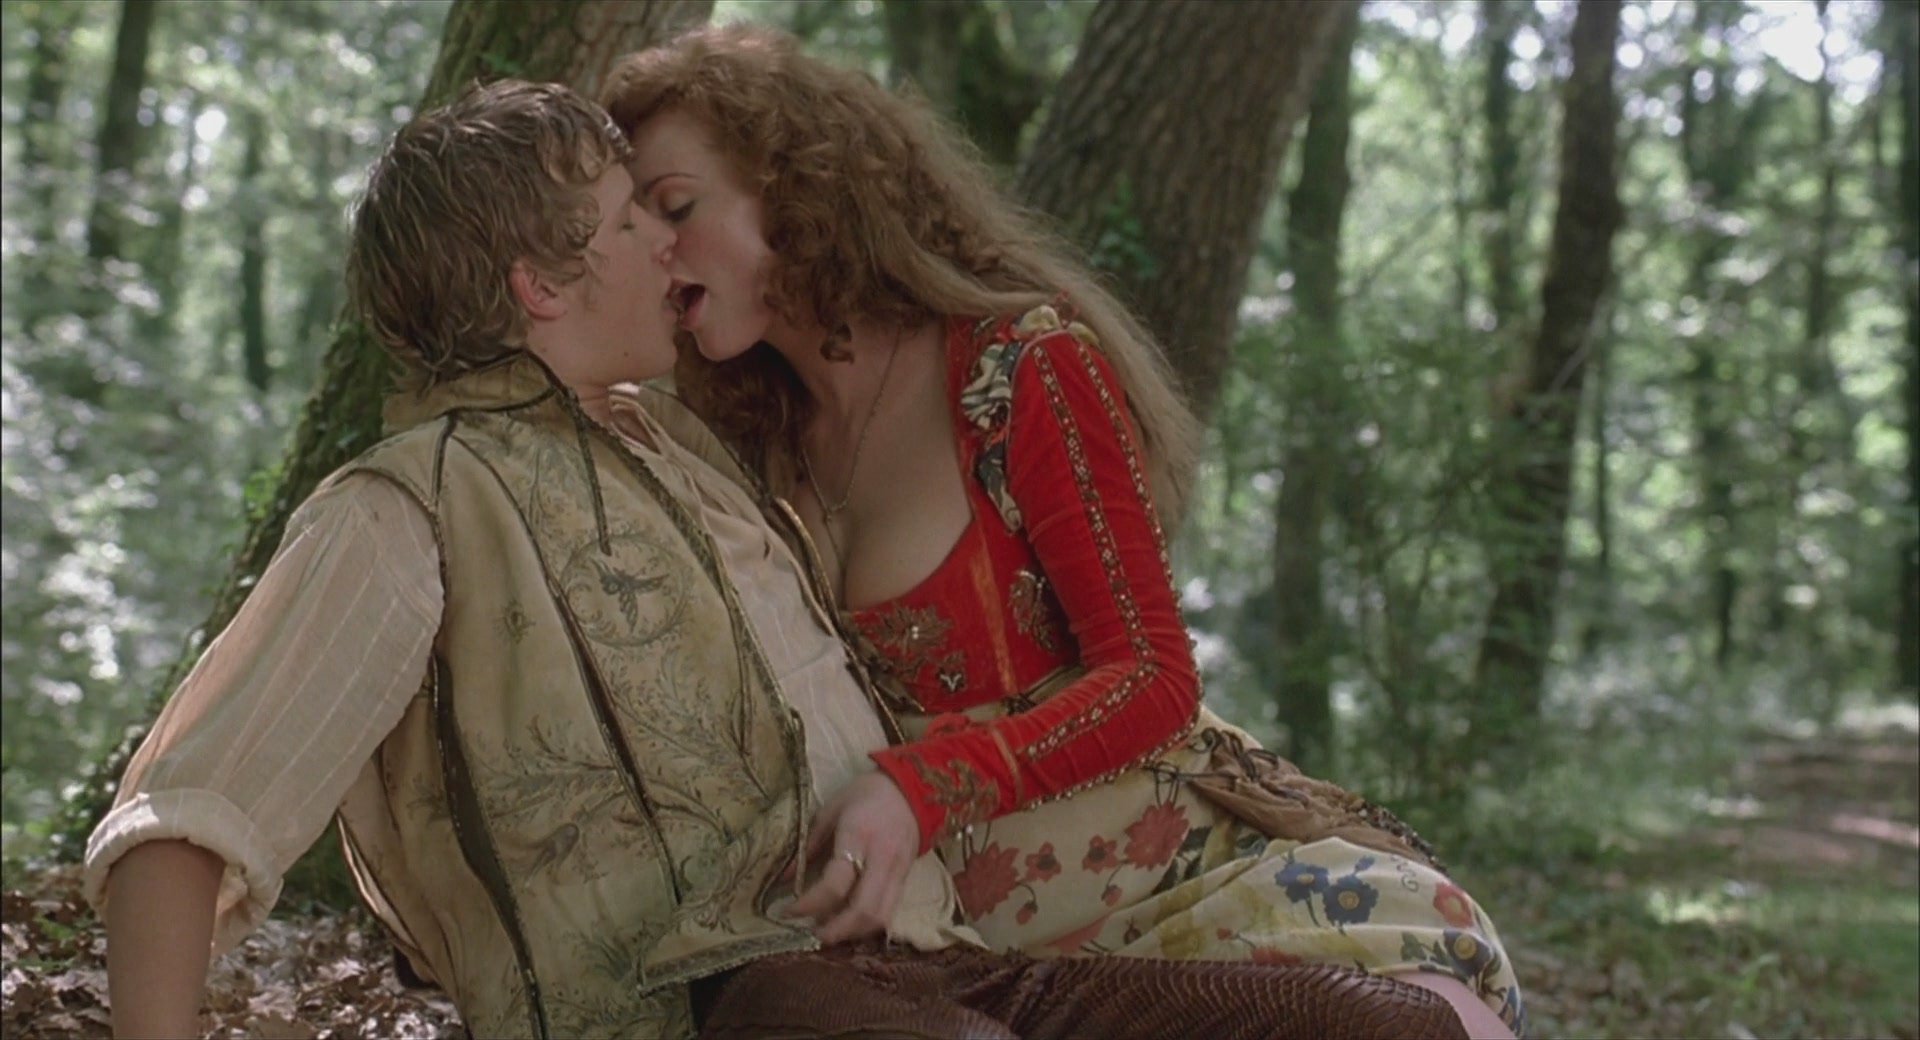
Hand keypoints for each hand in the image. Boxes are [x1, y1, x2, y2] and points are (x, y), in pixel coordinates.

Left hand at [786, 771, 917, 944]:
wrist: (913, 789)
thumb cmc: (865, 795)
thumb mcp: (830, 811)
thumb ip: (808, 845)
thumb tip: (784, 878)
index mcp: (859, 835)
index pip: (836, 882)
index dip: (810, 903)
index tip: (789, 911)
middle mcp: (882, 858)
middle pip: (863, 909)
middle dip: (836, 930)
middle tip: (812, 935)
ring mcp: (898, 872)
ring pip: (880, 918)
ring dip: (853, 933)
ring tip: (829, 932)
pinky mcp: (906, 880)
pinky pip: (889, 912)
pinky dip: (867, 925)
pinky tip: (849, 924)